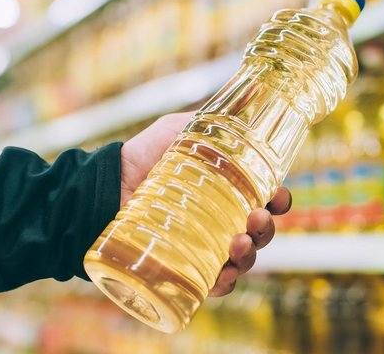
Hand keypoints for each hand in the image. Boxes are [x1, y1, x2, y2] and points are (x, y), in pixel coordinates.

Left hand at [121, 112, 292, 296]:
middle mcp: (222, 221)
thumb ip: (209, 121)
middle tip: (256, 218)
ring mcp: (205, 246)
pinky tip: (224, 274)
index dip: (279, 201)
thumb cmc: (143, 156)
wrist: (104, 184)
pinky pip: (214, 284)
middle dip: (266, 229)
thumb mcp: (179, 130)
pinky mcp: (184, 268)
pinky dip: (225, 283)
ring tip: (238, 243)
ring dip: (250, 255)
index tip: (279, 197)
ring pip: (242, 259)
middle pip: (259, 232)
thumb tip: (244, 99)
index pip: (266, 200)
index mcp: (230, 191)